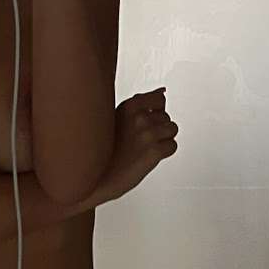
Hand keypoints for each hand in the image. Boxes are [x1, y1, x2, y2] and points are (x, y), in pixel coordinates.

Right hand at [87, 89, 177, 205]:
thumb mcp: (118, 117)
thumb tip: (163, 91)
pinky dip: (165, 152)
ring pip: (172, 130)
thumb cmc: (106, 148)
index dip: (156, 112)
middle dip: (158, 127)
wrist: (96, 177)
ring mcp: (147, 134)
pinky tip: (149, 156)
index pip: (159, 99)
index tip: (148, 121)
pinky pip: (172, 146)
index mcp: (129, 106)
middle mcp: (139, 117)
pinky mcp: (154, 152)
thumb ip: (141, 104)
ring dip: (163, 139)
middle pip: (166, 116)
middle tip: (142, 140)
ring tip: (146, 147)